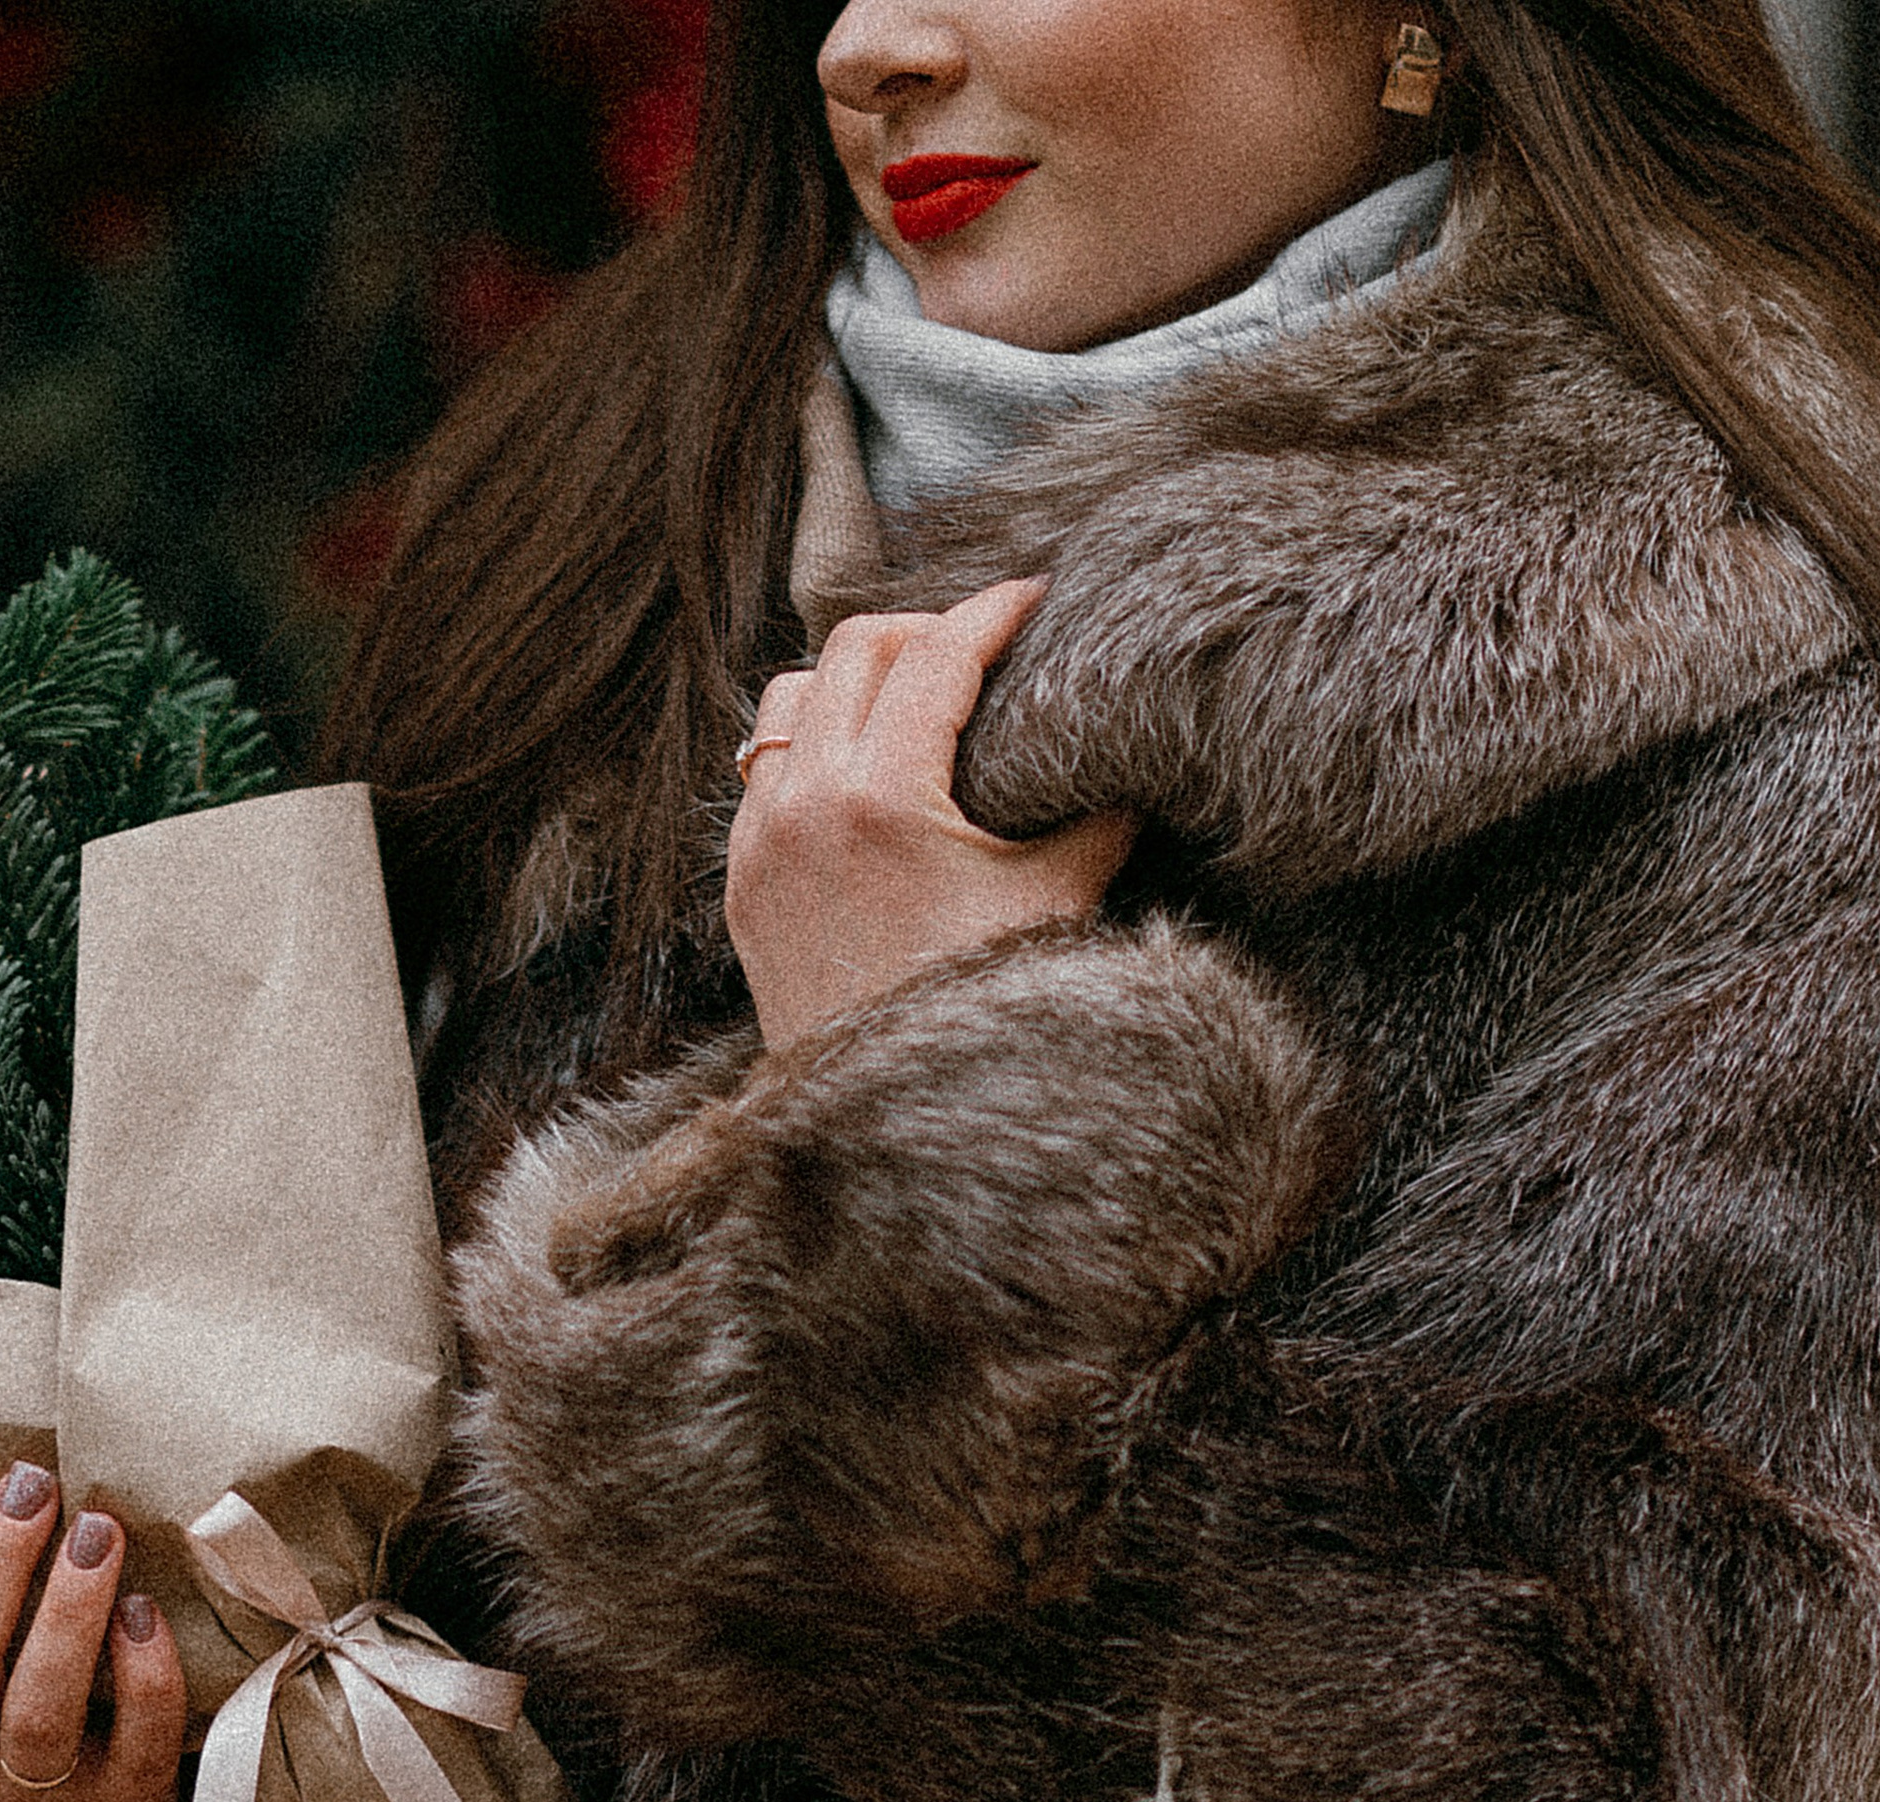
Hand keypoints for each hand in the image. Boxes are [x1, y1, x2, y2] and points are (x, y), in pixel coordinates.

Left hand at [725, 578, 1135, 1048]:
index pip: (940, 653)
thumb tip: (1138, 752)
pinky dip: (809, 750)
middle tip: (981, 650)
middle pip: (856, 649)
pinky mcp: (741, 884)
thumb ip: (1100, 813)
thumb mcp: (1057, 903)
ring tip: (912, 701)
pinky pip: (761, 773)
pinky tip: (861, 772)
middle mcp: (807, 808)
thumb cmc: (982, 1014)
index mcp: (882, 800)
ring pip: (788, 700)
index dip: (996, 611)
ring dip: (852, 683)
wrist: (887, 1122)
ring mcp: (761, 845)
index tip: (1036, 600)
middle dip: (925, 632)